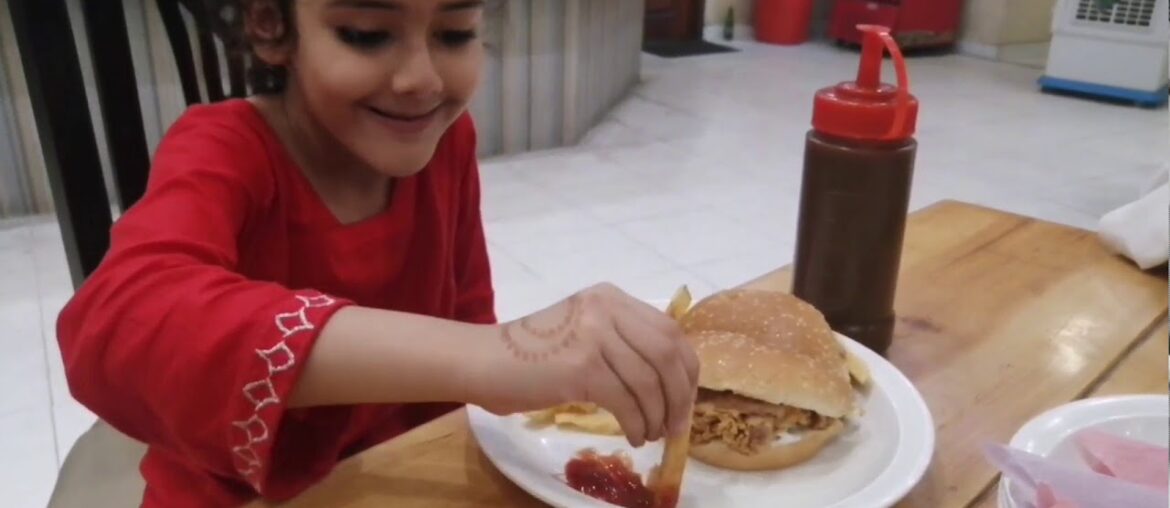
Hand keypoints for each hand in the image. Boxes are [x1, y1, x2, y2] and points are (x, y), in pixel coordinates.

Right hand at [473, 283, 699, 446]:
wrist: (483, 361)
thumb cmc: (531, 355)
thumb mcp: (583, 331)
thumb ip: (621, 341)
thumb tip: (669, 382)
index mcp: (611, 297)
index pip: (670, 330)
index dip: (687, 369)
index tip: (685, 399)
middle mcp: (606, 308)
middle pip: (668, 354)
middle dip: (680, 395)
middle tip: (676, 425)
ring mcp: (593, 335)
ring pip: (649, 382)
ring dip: (658, 416)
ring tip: (651, 434)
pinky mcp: (582, 366)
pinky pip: (626, 401)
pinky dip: (637, 424)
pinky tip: (634, 436)